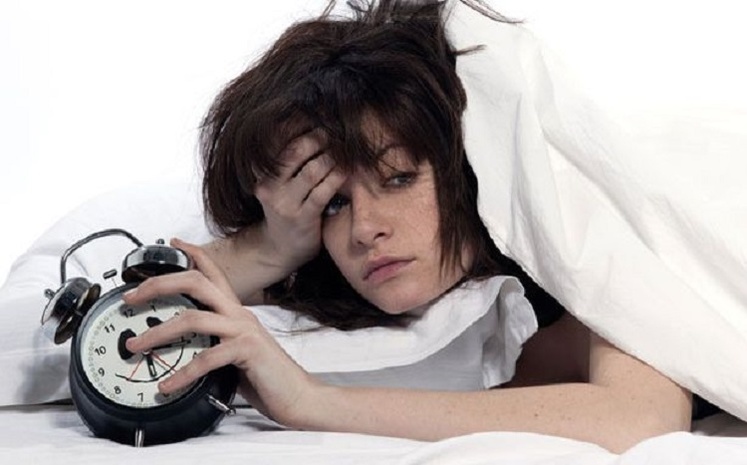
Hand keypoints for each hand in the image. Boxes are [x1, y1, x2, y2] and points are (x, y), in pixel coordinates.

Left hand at [123, 238, 320, 425]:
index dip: (193, 253)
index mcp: (236, 312)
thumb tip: (181, 352)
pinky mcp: (247, 350)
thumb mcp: (234, 353)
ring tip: (136, 346)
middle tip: (132, 297)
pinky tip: (168, 385)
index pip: (213, 272)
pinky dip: (182, 373)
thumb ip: (212, 343)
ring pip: (193, 318)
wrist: (297, 396)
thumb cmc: (266, 377)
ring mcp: (243, 330)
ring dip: (158, 332)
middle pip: (196, 282)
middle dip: (159, 285)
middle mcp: (239, 314)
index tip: (172, 243)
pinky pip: (207, 357)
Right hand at [253, 130, 345, 274]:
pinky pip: (324, 190)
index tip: (321, 120)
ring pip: (313, 170)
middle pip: (297, 151)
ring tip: (345, 150)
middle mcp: (270, 187)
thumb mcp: (281, 186)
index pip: (284, 143)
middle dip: (319, 138)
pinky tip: (347, 171)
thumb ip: (293, 164)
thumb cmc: (287, 210)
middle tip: (335, 132)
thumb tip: (315, 130)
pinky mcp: (302, 217)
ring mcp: (285, 203)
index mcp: (264, 175)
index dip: (304, 129)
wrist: (280, 248)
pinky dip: (338, 177)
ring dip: (333, 157)